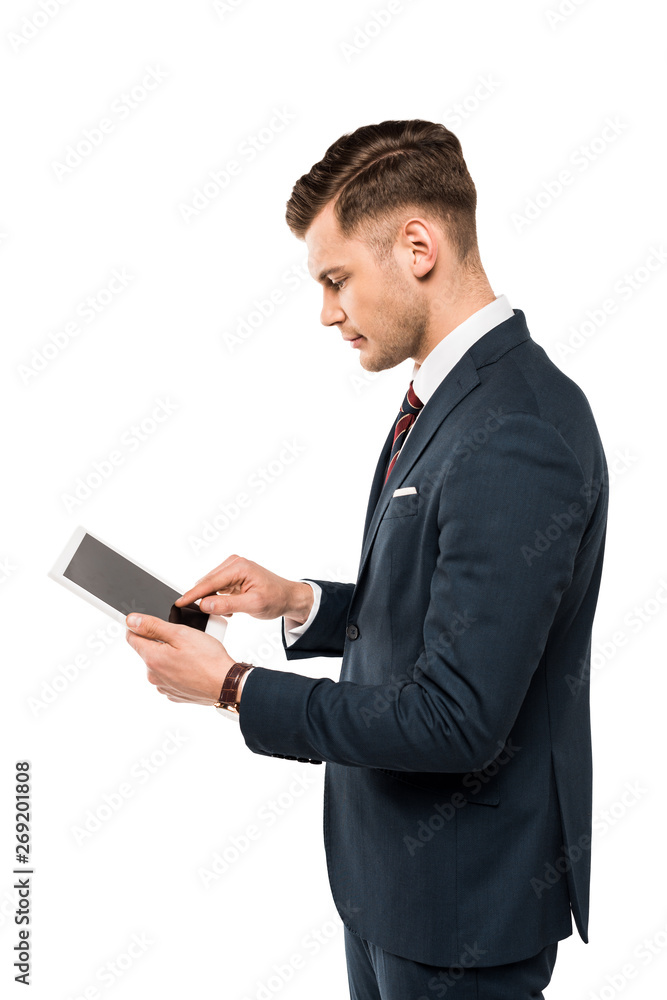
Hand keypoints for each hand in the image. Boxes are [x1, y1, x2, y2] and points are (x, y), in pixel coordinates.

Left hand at [125, 614, 235, 704]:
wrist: (226, 685)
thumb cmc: (209, 659)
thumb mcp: (181, 633)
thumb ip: (153, 626)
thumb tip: (131, 620)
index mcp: (152, 658)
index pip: (131, 637)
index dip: (139, 626)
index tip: (151, 622)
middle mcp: (153, 675)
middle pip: (148, 650)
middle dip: (161, 641)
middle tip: (183, 638)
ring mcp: (163, 686)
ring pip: (160, 663)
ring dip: (170, 656)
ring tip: (192, 654)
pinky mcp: (174, 694)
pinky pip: (170, 676)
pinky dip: (178, 670)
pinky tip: (193, 666)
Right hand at [175, 554, 313, 623]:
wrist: (288, 597)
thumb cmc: (275, 598)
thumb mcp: (253, 605)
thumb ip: (227, 605)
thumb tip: (204, 604)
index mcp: (239, 567)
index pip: (210, 582)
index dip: (193, 594)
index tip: (179, 603)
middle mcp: (234, 563)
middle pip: (207, 583)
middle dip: (204, 599)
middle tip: (210, 615)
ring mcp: (232, 568)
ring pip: (211, 586)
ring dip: (213, 600)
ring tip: (230, 611)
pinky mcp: (232, 574)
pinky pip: (217, 587)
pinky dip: (219, 599)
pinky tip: (230, 607)